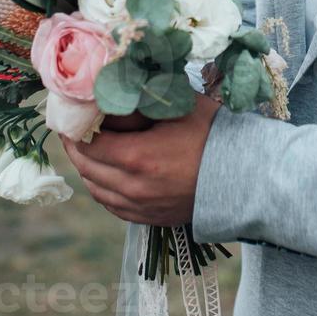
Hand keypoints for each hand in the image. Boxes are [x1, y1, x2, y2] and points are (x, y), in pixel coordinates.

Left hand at [62, 96, 220, 226]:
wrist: (246, 178)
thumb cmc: (212, 134)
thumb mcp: (175, 107)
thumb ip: (136, 103)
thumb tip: (104, 97)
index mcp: (136, 158)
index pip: (86, 144)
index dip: (73, 128)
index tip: (69, 113)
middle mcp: (132, 188)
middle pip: (86, 167)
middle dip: (75, 146)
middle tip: (73, 127)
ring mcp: (141, 208)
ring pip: (96, 189)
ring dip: (88, 167)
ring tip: (89, 147)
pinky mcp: (150, 219)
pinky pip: (112, 205)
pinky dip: (102, 187)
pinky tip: (106, 172)